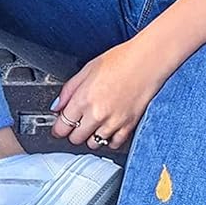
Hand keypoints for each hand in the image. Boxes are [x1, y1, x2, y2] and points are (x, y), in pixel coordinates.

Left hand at [49, 39, 170, 150]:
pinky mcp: (128, 126)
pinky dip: (109, 139)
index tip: (59, 127)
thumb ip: (69, 89)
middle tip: (77, 123)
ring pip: (93, 144)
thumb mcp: (88, 68)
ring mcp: (113, 122)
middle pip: (76, 138)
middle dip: (73, 132)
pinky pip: (114, 144)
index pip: (62, 126)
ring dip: (90, 136)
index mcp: (84, 98)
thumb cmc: (121, 60)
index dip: (58, 128)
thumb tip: (57, 106)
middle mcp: (97, 114)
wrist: (148, 61)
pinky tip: (109, 128)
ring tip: (94, 123)